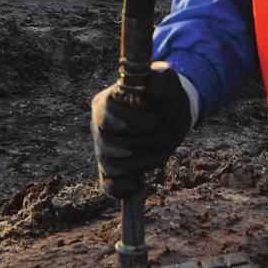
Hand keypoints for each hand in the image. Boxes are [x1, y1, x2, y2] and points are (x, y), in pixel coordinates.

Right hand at [91, 62, 192, 198]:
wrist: (169, 113)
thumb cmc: (165, 95)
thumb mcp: (169, 82)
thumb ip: (164, 79)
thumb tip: (153, 86)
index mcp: (106, 102)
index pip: (107, 116)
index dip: (132, 122)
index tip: (156, 121)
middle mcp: (99, 126)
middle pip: (107, 144)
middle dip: (139, 143)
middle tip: (161, 136)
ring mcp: (103, 148)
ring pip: (110, 165)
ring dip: (140, 162)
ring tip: (159, 149)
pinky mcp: (111, 168)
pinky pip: (108, 184)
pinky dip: (120, 188)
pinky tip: (136, 184)